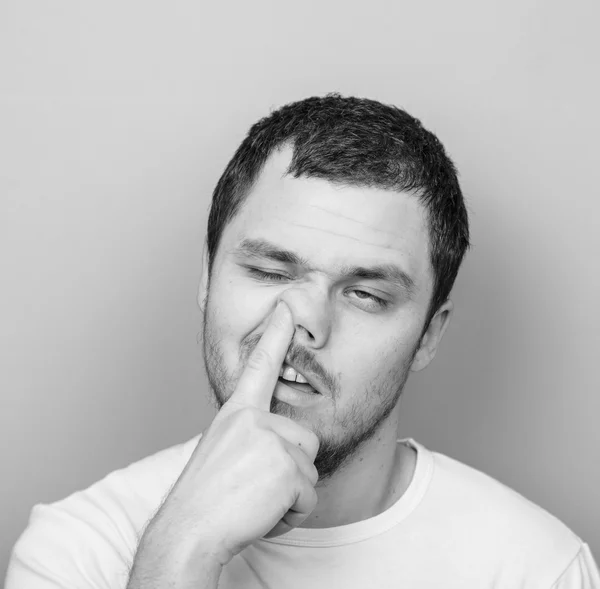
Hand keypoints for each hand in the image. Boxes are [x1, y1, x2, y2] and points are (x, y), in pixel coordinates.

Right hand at [155, 300, 319, 566]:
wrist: (190, 530)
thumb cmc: (204, 497)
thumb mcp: (222, 452)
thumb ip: (249, 437)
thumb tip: (275, 442)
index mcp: (237, 414)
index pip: (259, 366)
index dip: (275, 335)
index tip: (286, 308)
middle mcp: (254, 420)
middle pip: (304, 440)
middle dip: (290, 469)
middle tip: (254, 485)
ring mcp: (271, 440)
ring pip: (308, 471)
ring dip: (289, 494)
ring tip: (255, 499)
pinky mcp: (286, 467)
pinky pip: (309, 496)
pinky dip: (291, 513)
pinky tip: (262, 512)